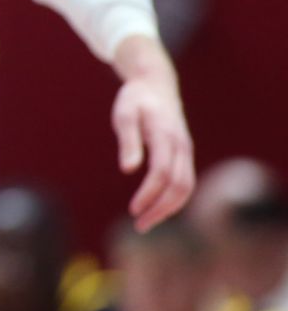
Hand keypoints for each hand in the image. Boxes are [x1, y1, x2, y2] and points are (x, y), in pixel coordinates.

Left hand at [114, 66, 194, 231]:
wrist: (156, 85)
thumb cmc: (136, 99)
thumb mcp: (124, 114)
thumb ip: (128, 140)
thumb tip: (127, 169)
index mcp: (166, 136)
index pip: (162, 173)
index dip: (149, 193)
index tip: (133, 209)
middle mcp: (182, 146)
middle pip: (179, 186)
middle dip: (161, 209)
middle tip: (139, 225)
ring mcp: (186, 151)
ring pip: (186, 188)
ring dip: (168, 208)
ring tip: (146, 222)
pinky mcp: (185, 155)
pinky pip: (185, 182)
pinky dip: (174, 199)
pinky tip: (156, 208)